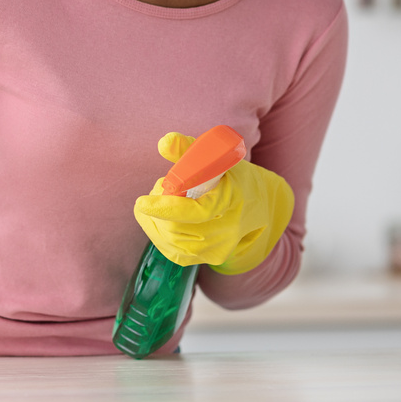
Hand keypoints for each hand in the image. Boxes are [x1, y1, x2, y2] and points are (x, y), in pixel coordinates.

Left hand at [133, 132, 294, 274]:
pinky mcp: (210, 258)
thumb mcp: (217, 157)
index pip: (197, 211)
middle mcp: (228, 229)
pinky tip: (160, 218)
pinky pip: (173, 252)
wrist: (259, 205)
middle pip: (177, 228)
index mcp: (231, 199)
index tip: (141, 202)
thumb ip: (189, 149)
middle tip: (160, 188)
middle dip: (158, 208)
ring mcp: (220, 247)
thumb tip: (165, 142)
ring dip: (154, 221)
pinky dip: (158, 234)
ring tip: (162, 200)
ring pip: (171, 241)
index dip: (167, 208)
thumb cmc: (231, 176)